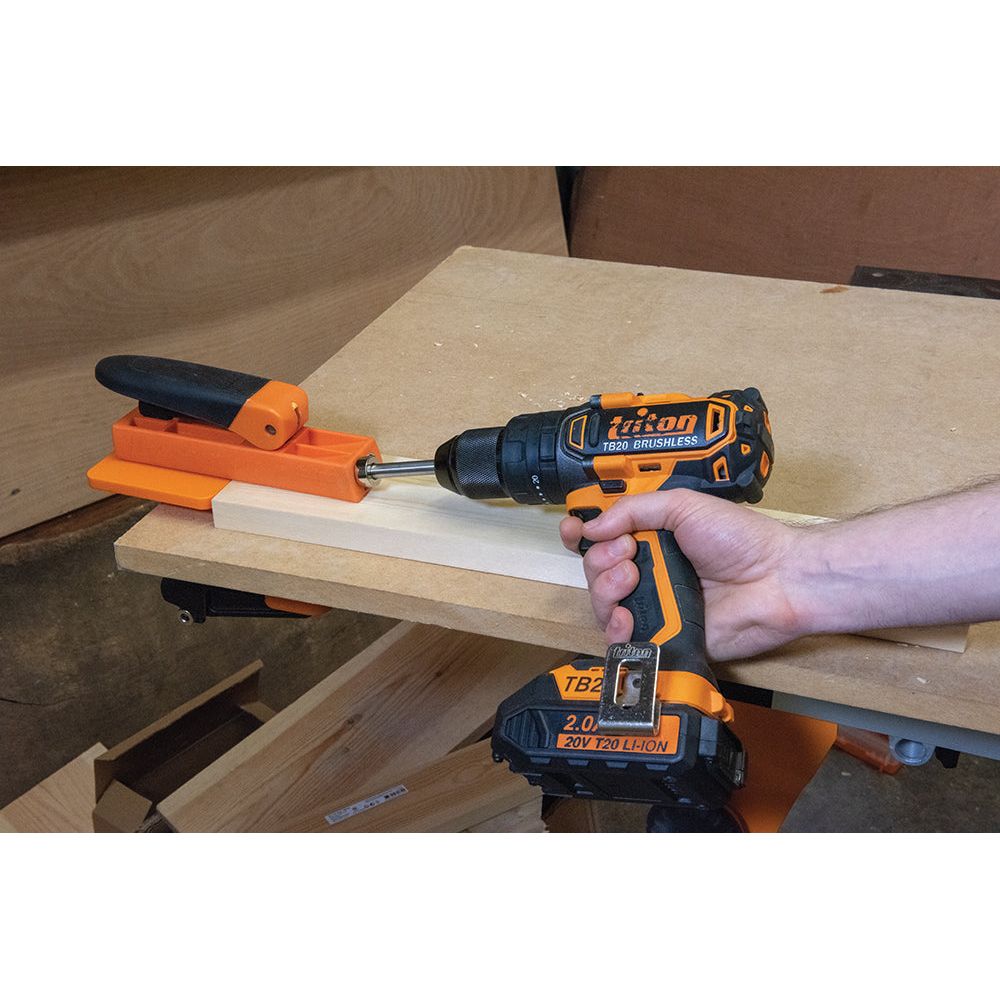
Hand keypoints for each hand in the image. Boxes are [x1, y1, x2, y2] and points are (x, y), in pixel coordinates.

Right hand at [559, 490, 804, 660]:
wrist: (776, 580)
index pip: (601, 539)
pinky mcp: (662, 639)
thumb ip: (633, 510)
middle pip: (595, 571)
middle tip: (628, 552)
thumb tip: (590, 526)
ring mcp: (654, 608)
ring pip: (602, 605)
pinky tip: (627, 617)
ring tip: (630, 580)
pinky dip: (616, 628)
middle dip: (599, 560)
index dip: (580, 535)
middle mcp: (648, 574)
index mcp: (651, 540)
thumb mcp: (684, 506)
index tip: (573, 530)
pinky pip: (623, 641)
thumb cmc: (740, 539)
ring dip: (605, 589)